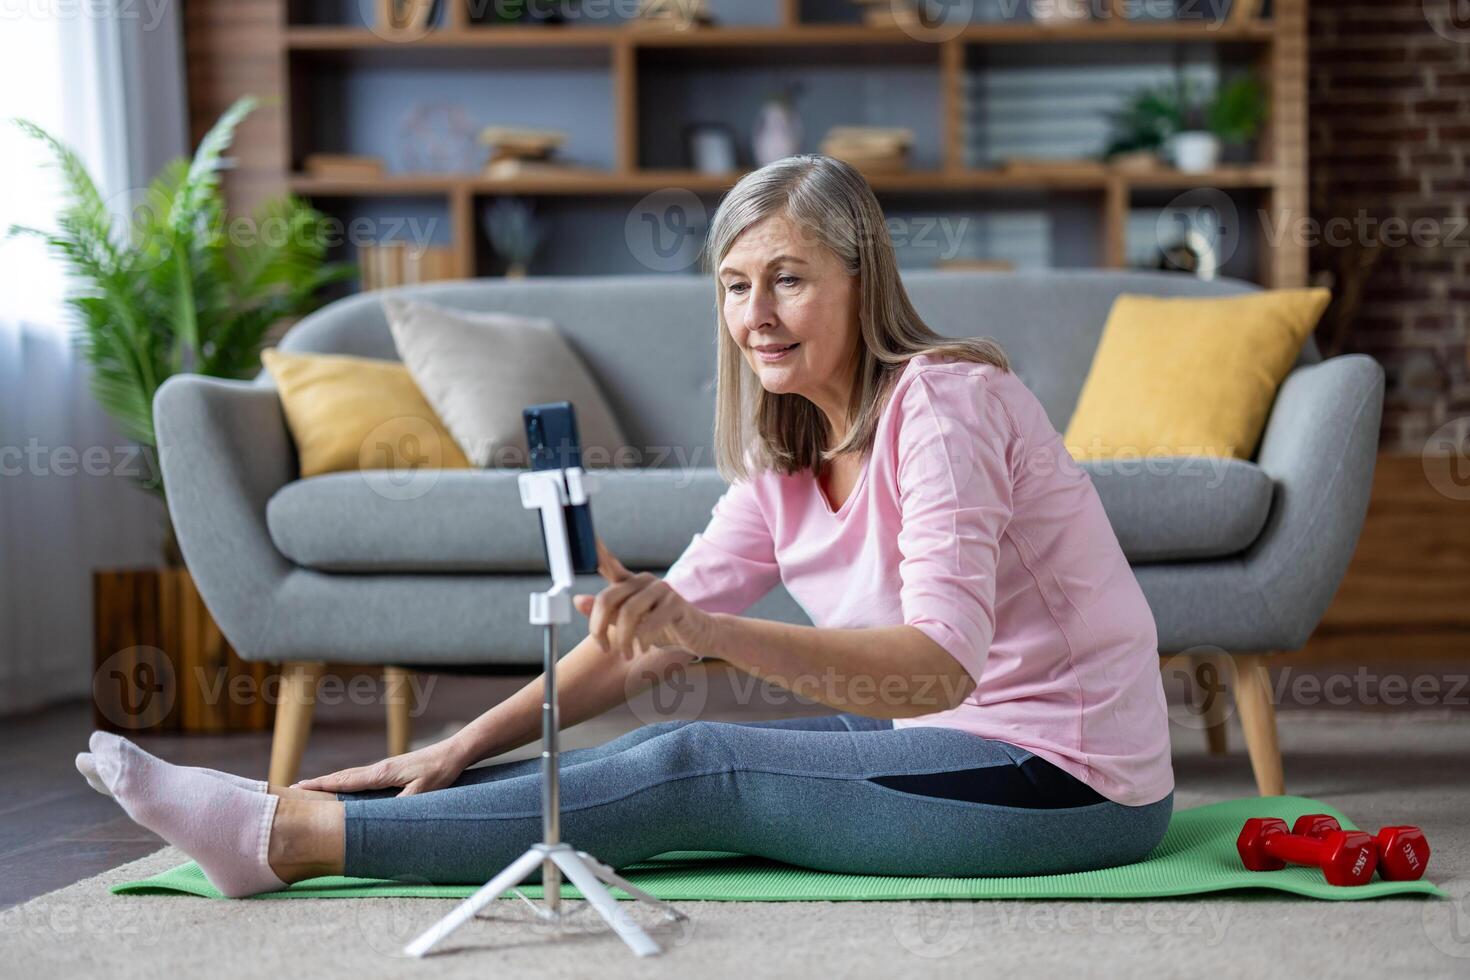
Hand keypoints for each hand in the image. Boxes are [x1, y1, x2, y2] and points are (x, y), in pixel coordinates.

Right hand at [289, 737, 469, 797]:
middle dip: (318, 784)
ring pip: (351, 777)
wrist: (454, 752)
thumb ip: (403, 803)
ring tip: (312, 790)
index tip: (299, 787)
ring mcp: (384, 769)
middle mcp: (379, 769)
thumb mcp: (423, 790)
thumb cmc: (440, 770)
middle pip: (342, 777)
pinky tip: (346, 788)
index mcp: (382, 774)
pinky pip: (362, 779)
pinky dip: (347, 782)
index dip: (322, 785)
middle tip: (293, 789)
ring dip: (331, 783)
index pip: (345, 781)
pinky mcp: (392, 771)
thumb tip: (382, 816)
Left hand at [572, 537, 718, 660]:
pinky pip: (649, 623)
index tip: (586, 535)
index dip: (596, 551)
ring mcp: (661, 589)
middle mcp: (643, 581)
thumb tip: (577, 600)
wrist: (698, 633)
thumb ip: (605, 613)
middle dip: (599, 628)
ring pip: (627, 613)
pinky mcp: (675, 603)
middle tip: (604, 647)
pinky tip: (643, 648)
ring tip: (627, 653)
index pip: (608, 564)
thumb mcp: (628, 624)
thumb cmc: (662, 626)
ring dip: (623, 639)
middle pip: (607, 598)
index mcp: (629, 583)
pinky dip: (642, 640)